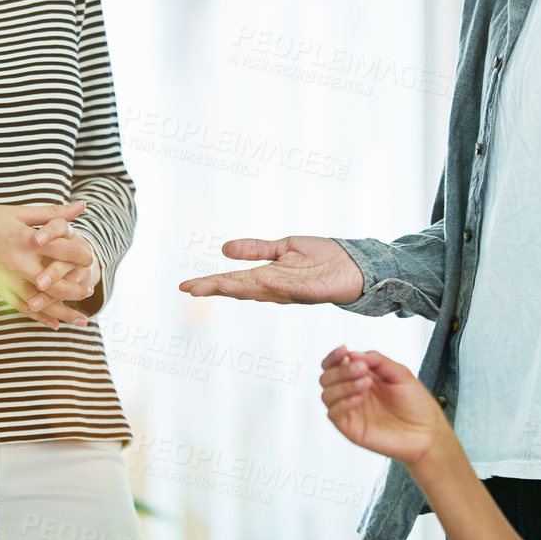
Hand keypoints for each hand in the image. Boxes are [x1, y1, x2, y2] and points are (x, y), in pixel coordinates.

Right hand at [0, 201, 100, 329]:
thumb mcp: (21, 213)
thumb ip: (53, 213)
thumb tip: (82, 206)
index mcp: (27, 240)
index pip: (62, 249)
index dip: (80, 255)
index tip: (90, 259)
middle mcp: (19, 262)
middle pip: (55, 281)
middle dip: (75, 289)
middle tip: (89, 292)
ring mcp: (9, 278)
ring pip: (41, 300)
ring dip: (63, 311)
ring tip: (81, 319)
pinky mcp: (0, 289)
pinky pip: (22, 307)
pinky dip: (40, 317)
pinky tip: (54, 324)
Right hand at [178, 235, 363, 303]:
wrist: (356, 264)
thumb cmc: (322, 257)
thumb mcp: (284, 247)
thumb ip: (256, 250)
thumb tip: (224, 249)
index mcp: (267, 278)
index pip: (233, 281)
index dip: (209, 284)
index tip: (184, 286)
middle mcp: (276, 288)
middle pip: (241, 289)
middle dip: (216, 288)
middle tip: (190, 289)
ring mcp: (294, 292)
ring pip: (262, 292)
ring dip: (239, 288)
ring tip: (218, 284)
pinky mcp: (314, 292)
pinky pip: (293, 289)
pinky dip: (275, 285)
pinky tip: (259, 279)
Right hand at [319, 346, 450, 467]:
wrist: (428, 432)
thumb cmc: (416, 404)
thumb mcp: (400, 373)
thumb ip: (377, 360)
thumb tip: (351, 354)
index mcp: (361, 377)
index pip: (335, 364)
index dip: (334, 356)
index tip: (343, 350)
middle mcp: (351, 393)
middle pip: (326, 378)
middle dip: (341, 370)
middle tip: (362, 369)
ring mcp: (350, 411)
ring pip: (326, 395)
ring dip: (343, 385)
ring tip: (366, 383)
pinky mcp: (350, 428)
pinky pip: (333, 414)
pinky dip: (343, 403)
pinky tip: (360, 398)